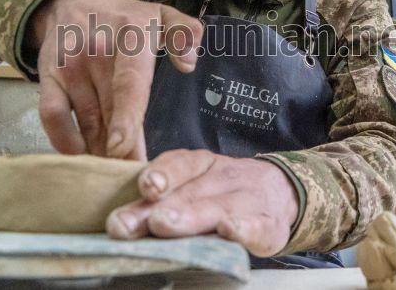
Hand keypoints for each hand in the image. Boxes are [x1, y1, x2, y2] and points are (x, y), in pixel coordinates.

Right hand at [31, 0, 203, 158]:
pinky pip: (52, 117)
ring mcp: (69, 67)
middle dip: (122, 149)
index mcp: (131, 36)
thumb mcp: (161, 14)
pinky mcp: (47, 78)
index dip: (125, 117)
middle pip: (109, 111)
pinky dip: (65, 141)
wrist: (70, 2)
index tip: (123, 147)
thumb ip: (184, 32)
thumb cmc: (125, 17)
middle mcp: (96, 52)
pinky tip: (83, 156)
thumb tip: (189, 63)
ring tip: (117, 175)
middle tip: (137, 177)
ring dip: (99, 151)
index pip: (129, 82)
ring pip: (84, 120)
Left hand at [105, 149, 298, 256]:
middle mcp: (222, 179)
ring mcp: (246, 202)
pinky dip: (243, 228)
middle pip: (190, 193)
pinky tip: (229, 230)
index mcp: (202, 165)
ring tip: (164, 225)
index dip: (162, 173)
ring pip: (217, 208)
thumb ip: (160, 200)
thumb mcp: (195, 185)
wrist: (278, 192)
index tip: (145, 186)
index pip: (180, 164)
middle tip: (133, 221)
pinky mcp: (267, 226)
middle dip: (160, 207)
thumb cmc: (222, 192)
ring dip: (191, 216)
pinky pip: (255, 226)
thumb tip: (117, 220)